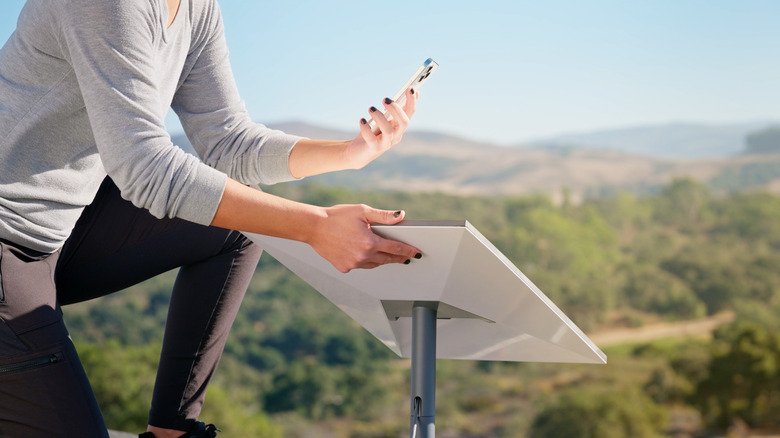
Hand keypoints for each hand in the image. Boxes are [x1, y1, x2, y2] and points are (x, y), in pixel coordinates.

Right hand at [307, 204, 421, 272]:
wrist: (314, 227)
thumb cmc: (337, 217)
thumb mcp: (362, 211)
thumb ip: (383, 216)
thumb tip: (401, 216)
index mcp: (370, 242)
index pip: (395, 248)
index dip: (408, 250)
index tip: (416, 253)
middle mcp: (363, 256)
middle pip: (387, 259)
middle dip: (398, 257)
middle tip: (405, 257)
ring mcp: (353, 264)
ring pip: (374, 264)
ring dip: (382, 260)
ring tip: (387, 255)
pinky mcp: (344, 268)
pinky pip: (360, 266)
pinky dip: (365, 261)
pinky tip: (365, 254)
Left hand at [345, 88, 418, 168]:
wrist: (359, 151)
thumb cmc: (373, 132)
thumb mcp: (385, 118)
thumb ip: (396, 108)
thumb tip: (412, 91)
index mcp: (399, 127)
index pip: (410, 113)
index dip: (411, 101)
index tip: (410, 89)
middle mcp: (396, 136)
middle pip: (403, 122)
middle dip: (396, 109)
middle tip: (384, 99)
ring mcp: (386, 144)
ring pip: (388, 131)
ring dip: (379, 117)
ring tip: (370, 108)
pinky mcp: (373, 148)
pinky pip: (371, 138)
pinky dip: (366, 128)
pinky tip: (362, 120)